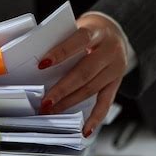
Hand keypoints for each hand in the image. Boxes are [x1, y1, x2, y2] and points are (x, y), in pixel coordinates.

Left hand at [38, 14, 127, 135]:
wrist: (115, 31)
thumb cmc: (89, 30)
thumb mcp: (78, 26)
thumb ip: (63, 40)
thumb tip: (39, 61)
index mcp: (97, 32)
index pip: (79, 41)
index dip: (61, 52)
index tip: (42, 65)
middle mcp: (110, 50)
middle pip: (85, 72)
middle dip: (62, 88)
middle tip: (45, 101)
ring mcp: (116, 68)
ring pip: (92, 88)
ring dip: (70, 102)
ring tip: (51, 110)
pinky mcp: (117, 82)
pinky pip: (106, 102)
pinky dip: (95, 118)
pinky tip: (85, 130)